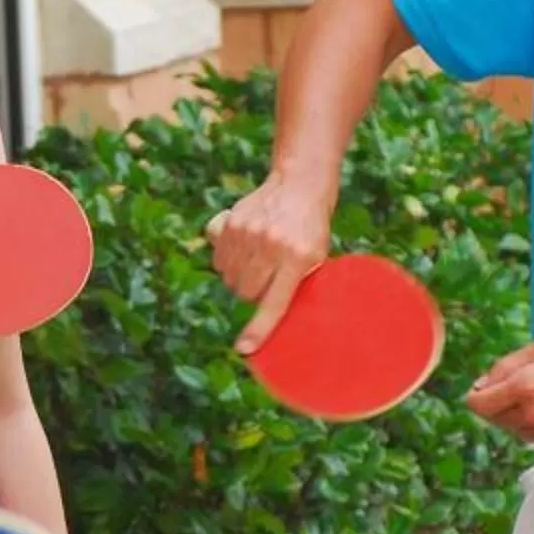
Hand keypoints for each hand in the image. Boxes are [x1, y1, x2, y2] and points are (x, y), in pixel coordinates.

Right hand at [206, 177, 335, 352]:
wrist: (299, 184)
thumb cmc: (310, 228)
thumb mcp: (315, 256)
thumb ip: (294, 283)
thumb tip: (267, 317)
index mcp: (297, 257)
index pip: (274, 302)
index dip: (259, 328)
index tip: (244, 349)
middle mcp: (271, 245)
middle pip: (246, 292)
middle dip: (252, 292)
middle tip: (267, 277)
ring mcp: (248, 232)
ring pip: (229, 278)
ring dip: (239, 277)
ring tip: (257, 260)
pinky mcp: (230, 223)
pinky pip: (218, 259)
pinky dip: (226, 261)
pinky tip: (243, 248)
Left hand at [467, 337, 533, 458]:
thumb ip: (505, 367)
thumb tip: (479, 387)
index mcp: (524, 386)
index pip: (478, 404)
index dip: (480, 396)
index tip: (489, 392)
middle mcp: (533, 416)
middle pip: (498, 420)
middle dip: (506, 406)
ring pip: (521, 432)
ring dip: (528, 419)